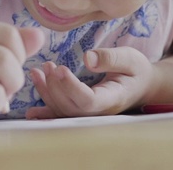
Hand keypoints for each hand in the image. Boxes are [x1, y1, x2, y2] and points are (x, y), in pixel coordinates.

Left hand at [26, 47, 153, 118]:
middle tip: (48, 65)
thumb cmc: (136, 70)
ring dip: (47, 92)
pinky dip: (45, 109)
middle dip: (55, 87)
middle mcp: (98, 112)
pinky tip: (30, 111)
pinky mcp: (81, 111)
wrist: (142, 86)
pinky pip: (61, 113)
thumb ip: (110, 58)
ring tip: (37, 71)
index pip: (88, 100)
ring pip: (63, 111)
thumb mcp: (130, 58)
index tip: (61, 68)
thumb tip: (87, 58)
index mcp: (112, 99)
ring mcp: (89, 115)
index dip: (71, 87)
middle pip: (71, 107)